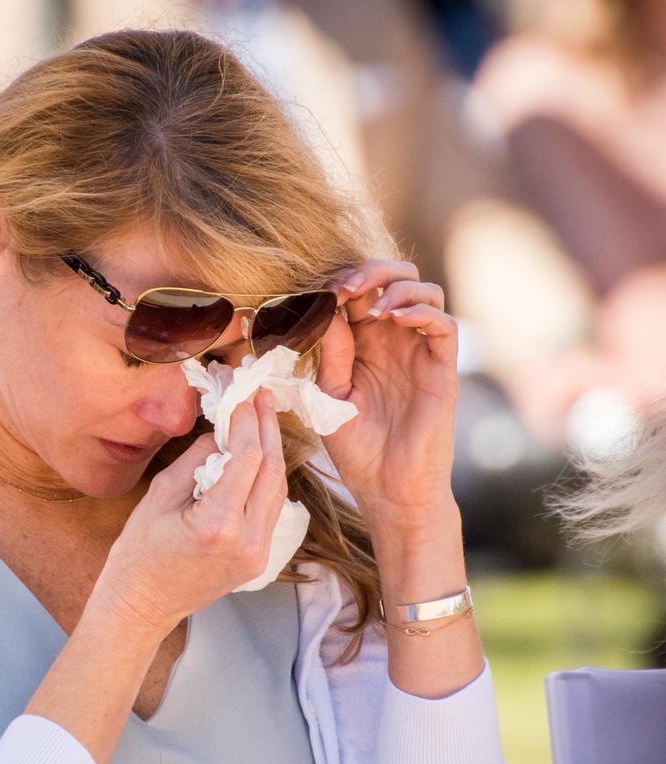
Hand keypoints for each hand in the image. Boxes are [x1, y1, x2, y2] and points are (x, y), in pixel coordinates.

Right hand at [92, 391, 287, 640]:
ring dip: (272, 452)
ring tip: (262, 419)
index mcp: (219, 524)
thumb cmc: (138, 554)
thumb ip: (197, 459)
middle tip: (261, 396)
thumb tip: (221, 432)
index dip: (247, 421)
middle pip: (272, 471)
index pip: (248, 458)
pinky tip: (258, 458)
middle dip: (267, 428)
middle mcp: (247, 541)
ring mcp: (257, 554)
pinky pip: (271, 510)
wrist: (142, 605)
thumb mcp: (160, 496)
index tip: (241, 395)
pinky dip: (266, 479)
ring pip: (279, 490)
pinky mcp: (258, 560)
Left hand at [315, 259, 458, 526]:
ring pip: (425, 292)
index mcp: (364, 345)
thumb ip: (331, 355)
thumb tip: (328, 309)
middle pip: (396, 278)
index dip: (344, 282)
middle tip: (347, 287)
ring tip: (372, 309)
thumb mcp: (331, 398)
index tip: (323, 292)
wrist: (388, 490)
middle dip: (372, 271)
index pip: (361, 292)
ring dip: (397, 287)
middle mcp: (395, 342)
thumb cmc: (357, 451)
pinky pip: (443, 325)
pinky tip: (394, 319)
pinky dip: (421, 312)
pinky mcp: (442, 369)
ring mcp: (421, 353)